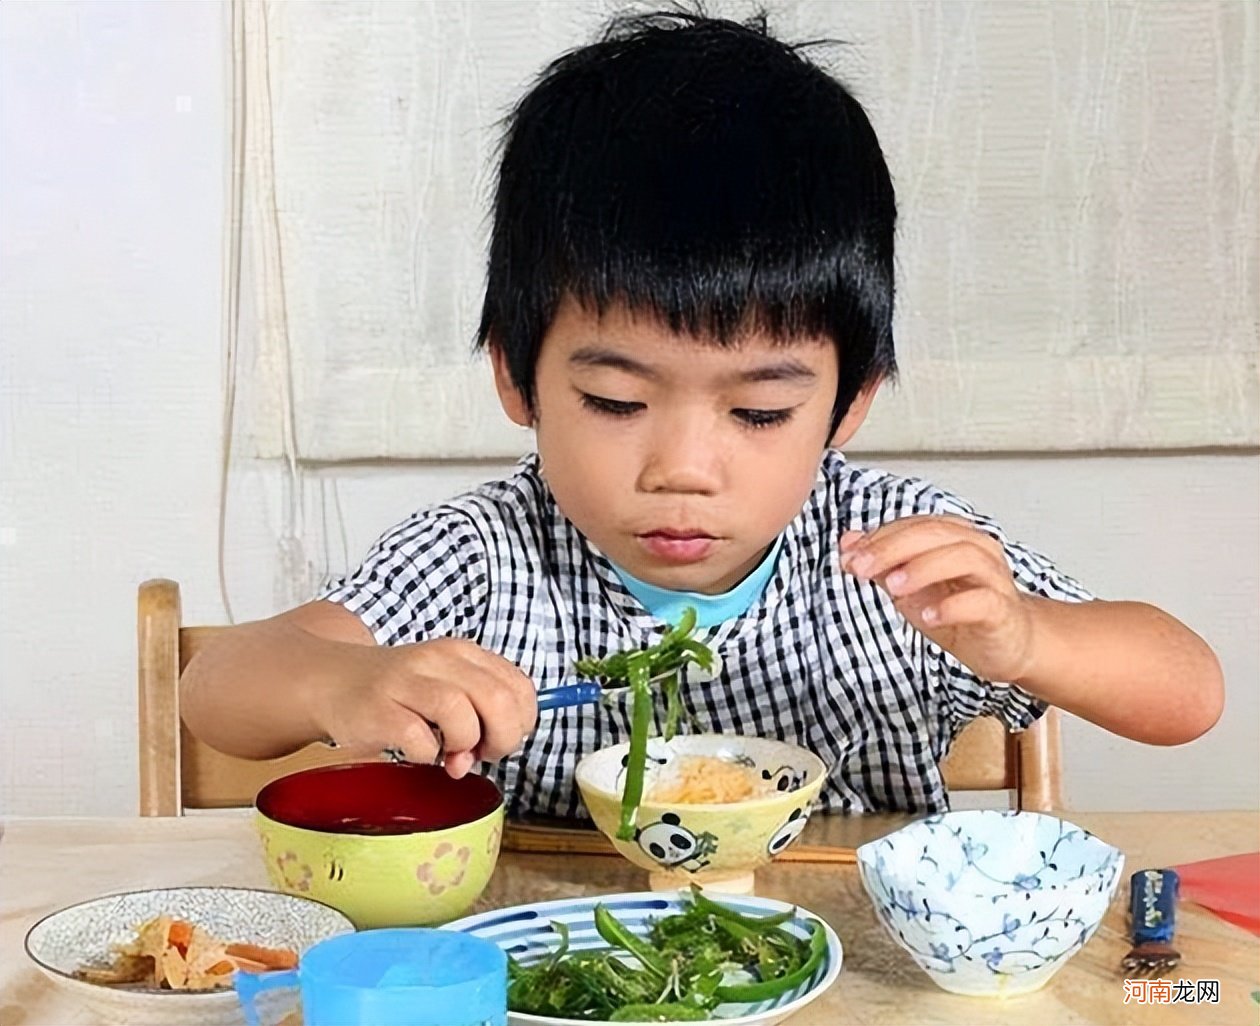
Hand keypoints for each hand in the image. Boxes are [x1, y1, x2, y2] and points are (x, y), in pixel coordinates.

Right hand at [311, 638, 537, 778]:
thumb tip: (488, 754)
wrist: (333, 681)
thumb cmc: (398, 695)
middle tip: (480, 753)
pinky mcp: (378, 709)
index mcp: (463, 654)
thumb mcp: (446, 689)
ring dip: (463, 744)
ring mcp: (406, 682)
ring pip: (461, 714)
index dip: (519, 722)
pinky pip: (420, 740)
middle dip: (501, 738)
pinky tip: (416, 750)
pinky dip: (426, 756)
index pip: (519, 687)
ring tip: (447, 752)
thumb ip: (479, 718)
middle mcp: (438, 660)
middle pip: (498, 700)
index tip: (498, 738)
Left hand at [839, 515, 1036, 682]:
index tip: (848, 556)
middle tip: (861, 568)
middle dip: (892, 548)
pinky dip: (952, 606)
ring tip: (892, 588)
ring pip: (964, 557)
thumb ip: (882, 563)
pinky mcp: (1003, 609)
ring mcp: (993, 578)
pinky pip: (982, 600)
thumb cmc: (960, 609)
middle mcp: (977, 549)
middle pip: (935, 533)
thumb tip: (847, 543)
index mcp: (954, 537)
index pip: (913, 525)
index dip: (878, 538)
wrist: (1005, 644)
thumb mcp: (911, 587)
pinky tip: (928, 616)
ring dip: (923, 569)